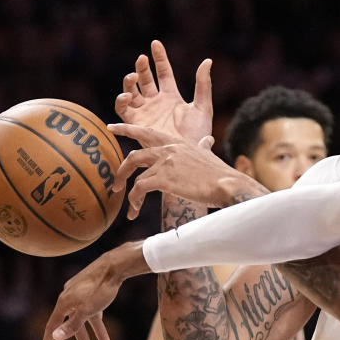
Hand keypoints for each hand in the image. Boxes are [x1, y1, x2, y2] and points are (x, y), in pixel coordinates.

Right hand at [40, 240, 149, 339]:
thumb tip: (55, 336)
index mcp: (64, 302)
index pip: (52, 326)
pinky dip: (98, 318)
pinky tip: (102, 324)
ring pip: (86, 317)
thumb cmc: (101, 288)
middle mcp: (69, 297)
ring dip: (96, 332)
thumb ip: (72, 325)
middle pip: (73, 324)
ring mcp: (80, 292)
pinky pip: (92, 308)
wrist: (116, 264)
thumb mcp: (87, 310)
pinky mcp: (91, 288)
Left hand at [108, 124, 254, 217]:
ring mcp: (165, 163)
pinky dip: (134, 202)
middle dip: (122, 170)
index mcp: (177, 143)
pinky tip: (134, 212)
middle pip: (134, 156)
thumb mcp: (209, 155)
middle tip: (116, 184)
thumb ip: (204, 147)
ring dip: (128, 193)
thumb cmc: (221, 174)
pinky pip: (139, 189)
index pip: (146, 133)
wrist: (228, 185)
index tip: (111, 127)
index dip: (127, 129)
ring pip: (134, 175)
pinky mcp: (163, 179)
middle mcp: (168, 149)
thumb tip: (208, 140)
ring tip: (129, 207)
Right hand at [116, 39, 212, 145]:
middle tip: (141, 59)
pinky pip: (123, 109)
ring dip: (129, 82)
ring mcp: (145, 113)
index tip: (155, 43)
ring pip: (132, 91)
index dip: (159, 58)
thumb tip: (207, 61)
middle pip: (145, 79)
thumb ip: (203, 85)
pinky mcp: (135, 124)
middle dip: (142, 67)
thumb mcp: (203, 107)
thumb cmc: (198, 134)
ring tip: (134, 76)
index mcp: (171, 96)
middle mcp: (156, 102)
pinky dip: (122, 100)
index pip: (163, 72)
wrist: (187, 155)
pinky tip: (128, 95)